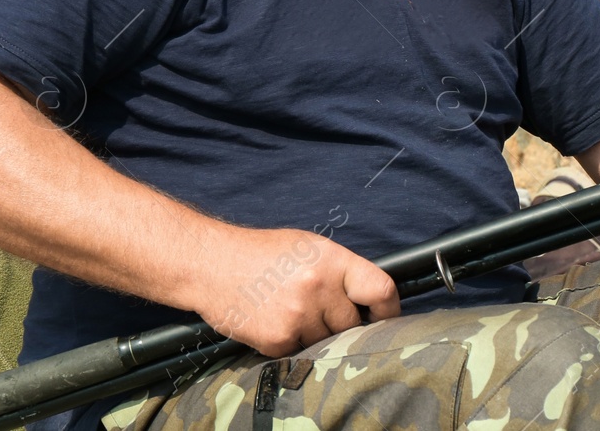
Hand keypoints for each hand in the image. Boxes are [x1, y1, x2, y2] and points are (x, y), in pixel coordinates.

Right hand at [190, 226, 399, 356]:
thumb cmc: (259, 253)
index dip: (388, 309)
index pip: (380, 289)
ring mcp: (298, 316)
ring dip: (314, 334)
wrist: (210, 265)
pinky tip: (273, 321)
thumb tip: (370, 298)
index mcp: (329, 259)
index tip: (385, 317)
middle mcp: (318, 287)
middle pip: (351, 324)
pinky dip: (291, 343)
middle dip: (339, 322)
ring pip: (326, 341)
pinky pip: (300, 352)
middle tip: (316, 311)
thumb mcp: (306, 247)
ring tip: (288, 311)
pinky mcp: (279, 340)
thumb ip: (339, 270)